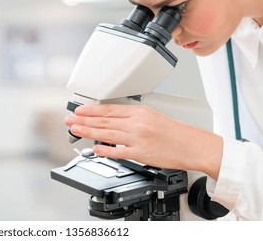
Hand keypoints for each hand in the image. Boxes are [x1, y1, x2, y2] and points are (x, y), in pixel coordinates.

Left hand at [64, 104, 222, 179]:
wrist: (192, 145)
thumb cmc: (174, 132)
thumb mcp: (152, 116)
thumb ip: (131, 117)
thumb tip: (111, 121)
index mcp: (139, 112)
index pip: (109, 109)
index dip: (91, 110)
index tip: (79, 110)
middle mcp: (137, 123)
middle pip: (104, 121)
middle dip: (84, 120)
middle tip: (69, 120)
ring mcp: (138, 139)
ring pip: (108, 134)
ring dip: (89, 132)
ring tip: (75, 130)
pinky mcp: (141, 154)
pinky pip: (119, 152)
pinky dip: (105, 150)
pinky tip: (95, 148)